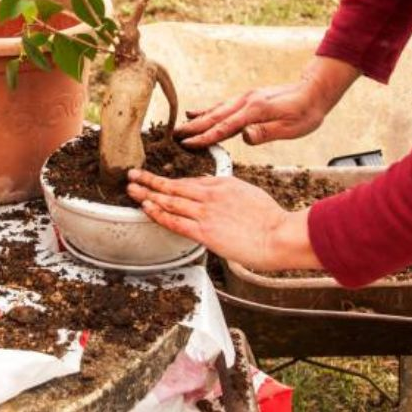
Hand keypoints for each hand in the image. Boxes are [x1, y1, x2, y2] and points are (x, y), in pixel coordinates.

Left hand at [126, 169, 320, 270]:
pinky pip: (176, 222)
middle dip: (149, 181)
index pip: (188, 182)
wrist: (280, 235)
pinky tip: (146, 209)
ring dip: (147, 194)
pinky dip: (159, 214)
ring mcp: (206, 213)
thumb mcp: (247, 193)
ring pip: (170, 201)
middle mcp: (210, 195)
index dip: (168, 181)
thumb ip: (226, 191)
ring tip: (131, 190)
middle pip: (173, 186)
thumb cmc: (270, 219)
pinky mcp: (205, 232)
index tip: (154, 179)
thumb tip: (210, 188)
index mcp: (221, 184)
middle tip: (131, 176)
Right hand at [175, 56, 358, 147]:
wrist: (314, 91)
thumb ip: (266, 132)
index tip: (189, 144)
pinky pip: (222, 105)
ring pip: (216, 110)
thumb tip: (245, 137)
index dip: (206, 137)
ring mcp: (245, 98)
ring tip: (180, 126)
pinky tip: (197, 112)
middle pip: (215, 117)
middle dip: (194, 127)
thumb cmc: (306, 112)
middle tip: (174, 136)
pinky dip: (207, 109)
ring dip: (197, 119)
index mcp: (255, 111)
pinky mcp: (247, 98)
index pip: (225, 127)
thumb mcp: (292, 128)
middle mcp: (246, 101)